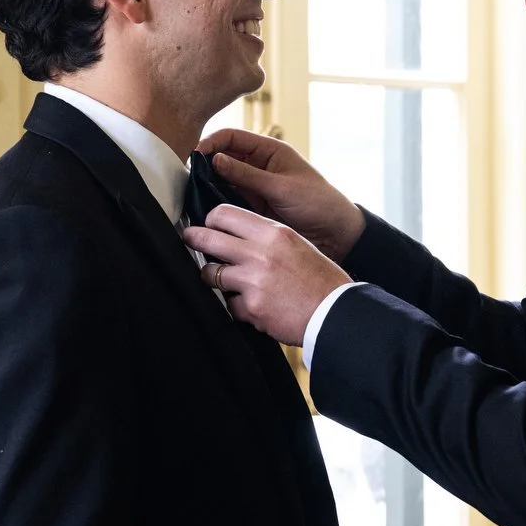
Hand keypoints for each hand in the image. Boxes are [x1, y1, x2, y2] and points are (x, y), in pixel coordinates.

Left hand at [182, 206, 349, 346]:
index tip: (208, 225)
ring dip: (212, 277)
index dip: (211, 219)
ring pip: (209, 273)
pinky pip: (228, 305)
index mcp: (273, 233)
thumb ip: (267, 238)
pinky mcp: (251, 307)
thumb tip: (237, 237)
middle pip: (208, 238)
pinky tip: (252, 306)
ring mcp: (252, 281)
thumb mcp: (297, 244)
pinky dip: (237, 307)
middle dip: (193, 238)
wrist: (335, 312)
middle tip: (189, 239)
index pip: (225, 214)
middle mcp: (260, 253)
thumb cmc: (320, 279)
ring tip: (224, 281)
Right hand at [197, 128, 366, 261]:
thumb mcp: (281, 187)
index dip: (211, 142)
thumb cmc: (318, 202)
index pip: (232, 137)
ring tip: (193, 193)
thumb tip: (215, 160)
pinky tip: (207, 209)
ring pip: (223, 181)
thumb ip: (247, 175)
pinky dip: (217, 203)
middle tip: (188, 175)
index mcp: (270, 151)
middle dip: (205, 164)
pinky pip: (230, 201)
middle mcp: (259, 166)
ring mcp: (255, 188)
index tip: (194, 154)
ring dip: (209, 185)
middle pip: (223, 157)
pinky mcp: (253, 208)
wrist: (336, 235)